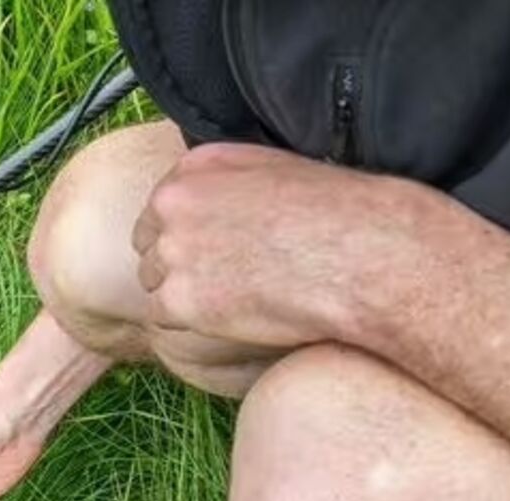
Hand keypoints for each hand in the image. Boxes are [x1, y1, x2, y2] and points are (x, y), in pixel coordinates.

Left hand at [131, 143, 459, 349]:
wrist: (360, 254)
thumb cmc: (338, 214)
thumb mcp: (278, 171)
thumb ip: (234, 182)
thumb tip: (224, 206)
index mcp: (196, 166)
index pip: (162, 207)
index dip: (186, 234)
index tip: (214, 250)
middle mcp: (173, 202)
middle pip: (149, 246)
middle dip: (178, 265)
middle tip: (224, 283)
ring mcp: (172, 250)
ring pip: (155, 283)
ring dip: (186, 296)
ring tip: (236, 300)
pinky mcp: (178, 299)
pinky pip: (165, 319)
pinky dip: (193, 325)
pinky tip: (233, 318)